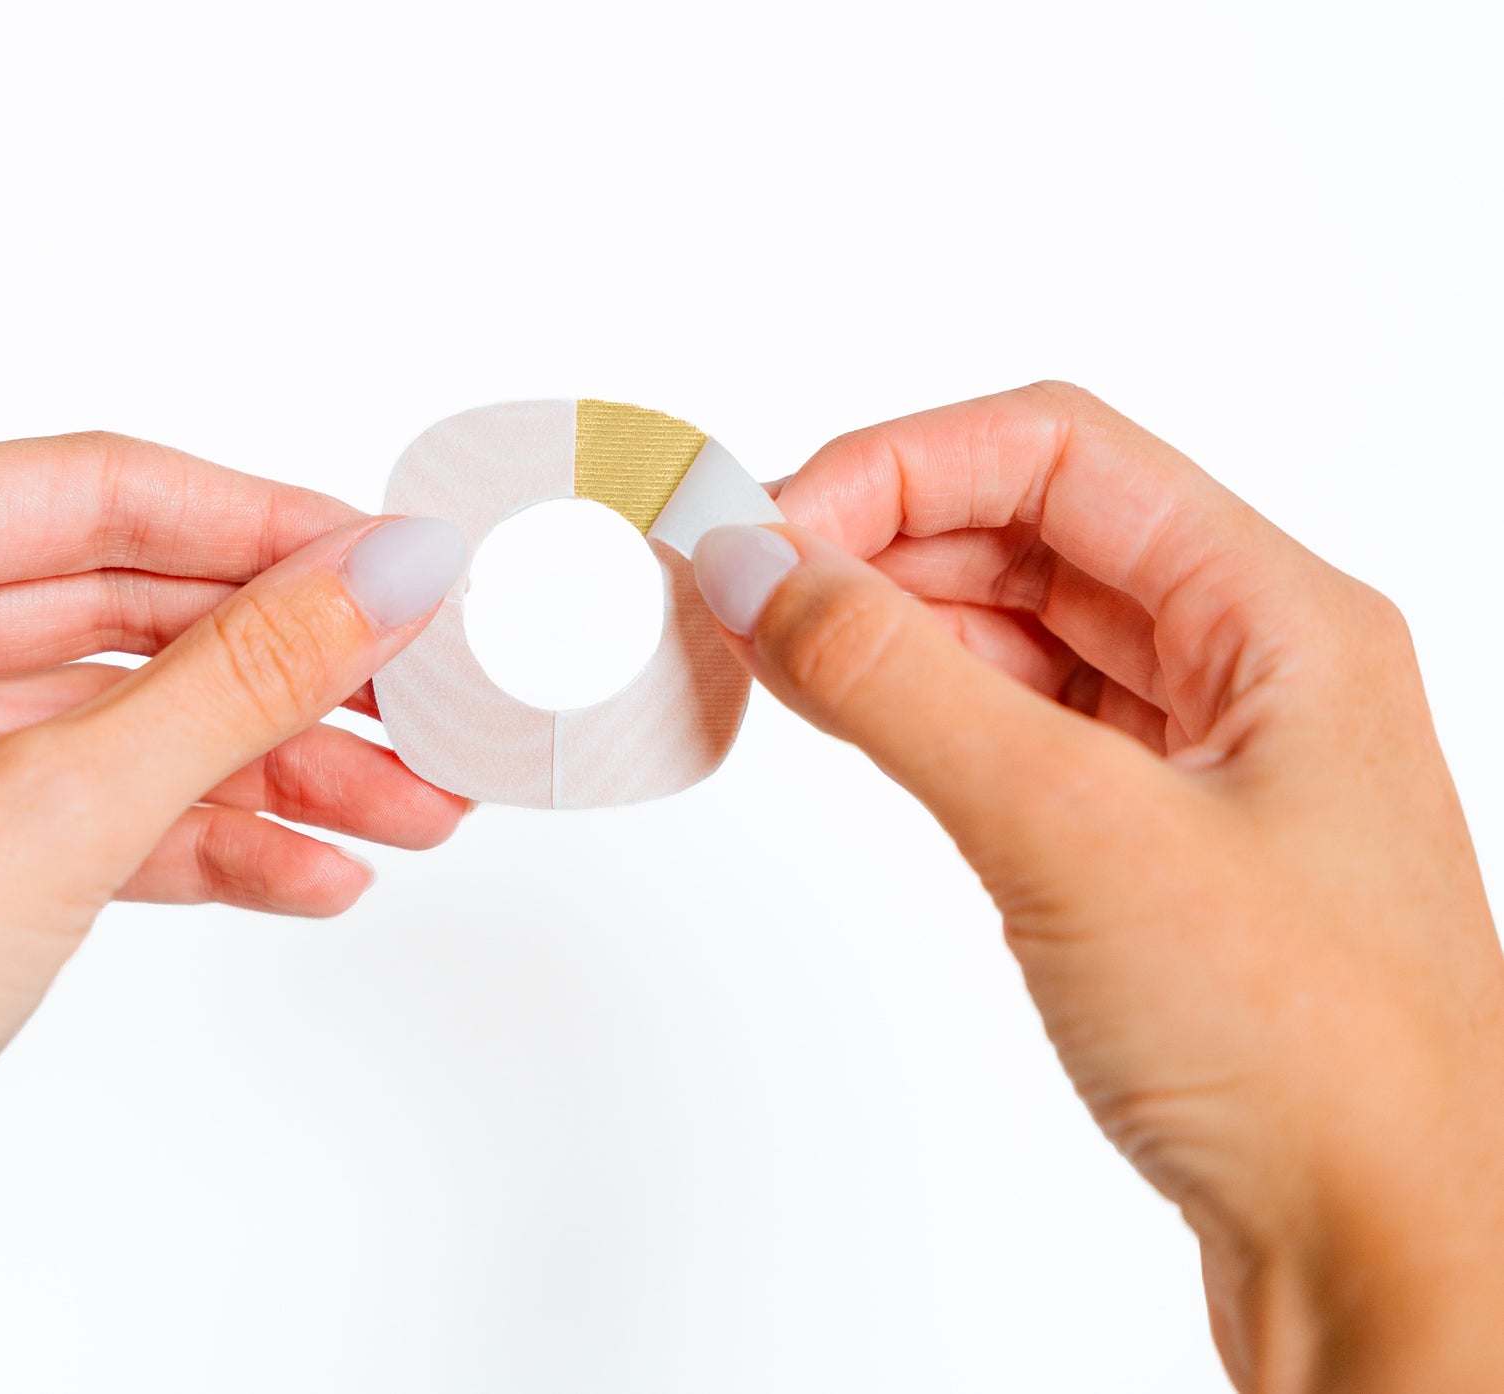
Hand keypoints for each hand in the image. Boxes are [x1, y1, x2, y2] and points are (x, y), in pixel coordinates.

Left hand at [0, 433, 470, 1393]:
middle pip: (128, 606)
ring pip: (127, 714)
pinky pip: (100, 803)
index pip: (100, 495)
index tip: (405, 565)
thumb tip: (383, 580)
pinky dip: (206, 836)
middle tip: (425, 697)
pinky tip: (312, 870)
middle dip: (289, 671)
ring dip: (272, 767)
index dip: (274, 530)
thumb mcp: (49, 815)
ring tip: (410, 805)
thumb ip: (237, 682)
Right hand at [693, 383, 1503, 1392]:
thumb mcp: (1075, 835)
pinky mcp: (1150, 854)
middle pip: (1032, 534)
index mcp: (1281, 620)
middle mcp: (1249, 673)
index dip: (900, 466)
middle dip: (879, 540)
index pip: (1058, 456)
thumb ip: (902, 686)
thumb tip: (765, 574)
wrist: (1385, 1261)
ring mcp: (1201, 766)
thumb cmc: (1316, 1060)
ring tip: (767, 647)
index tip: (769, 528)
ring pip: (1018, 635)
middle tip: (741, 588)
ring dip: (889, 624)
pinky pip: (1016, 733)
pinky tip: (847, 717)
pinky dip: (920, 712)